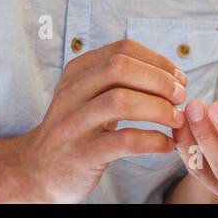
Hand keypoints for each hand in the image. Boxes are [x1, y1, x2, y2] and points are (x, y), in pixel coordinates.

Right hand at [11, 39, 187, 202]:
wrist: (37, 168)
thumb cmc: (76, 127)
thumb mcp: (87, 94)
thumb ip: (118, 79)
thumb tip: (170, 73)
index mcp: (78, 71)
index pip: (123, 49)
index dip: (158, 61)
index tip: (178, 78)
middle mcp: (73, 91)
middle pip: (120, 67)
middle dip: (159, 80)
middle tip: (180, 97)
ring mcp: (75, 122)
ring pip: (122, 101)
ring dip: (158, 108)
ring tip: (176, 119)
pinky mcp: (83, 153)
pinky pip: (124, 141)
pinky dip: (153, 141)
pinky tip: (166, 145)